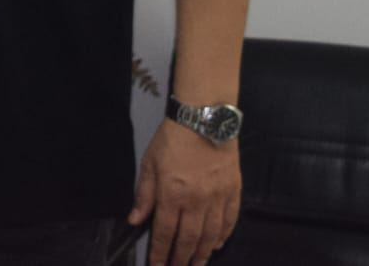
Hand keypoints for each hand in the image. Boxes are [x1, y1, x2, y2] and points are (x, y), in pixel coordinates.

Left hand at [127, 119, 240, 265]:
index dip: (160, 253)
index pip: (164, 233)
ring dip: (203, 253)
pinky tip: (217, 244)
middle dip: (181, 259)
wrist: (204, 117)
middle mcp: (196, 201)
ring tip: (197, 264)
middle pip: (188, 239)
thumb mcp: (150, 163)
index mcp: (172, 194)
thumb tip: (135, 220)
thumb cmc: (173, 138)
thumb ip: (144, 194)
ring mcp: (217, 197)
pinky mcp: (233, 190)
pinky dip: (224, 235)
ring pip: (211, 235)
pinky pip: (230, 220)